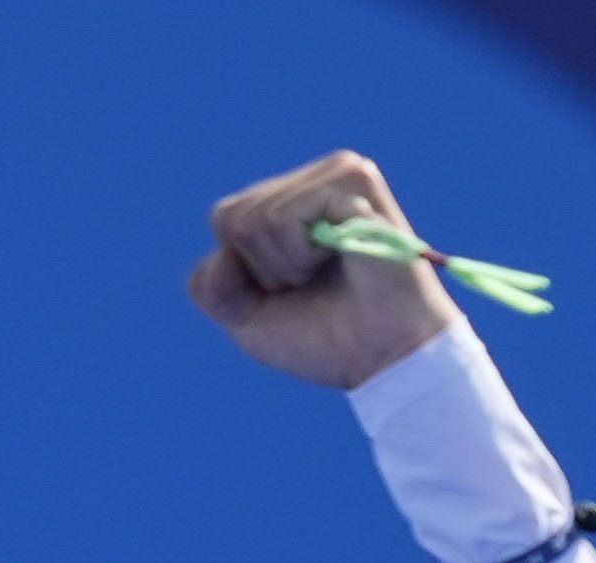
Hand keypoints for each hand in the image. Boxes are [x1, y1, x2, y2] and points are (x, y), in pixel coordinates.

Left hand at [187, 150, 466, 390]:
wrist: (384, 357)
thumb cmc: (324, 337)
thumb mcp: (246, 319)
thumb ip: (212, 287)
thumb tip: (220, 253)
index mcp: (291, 202)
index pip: (225, 218)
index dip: (243, 271)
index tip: (288, 290)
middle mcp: (315, 179)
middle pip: (232, 216)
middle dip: (261, 268)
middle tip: (310, 282)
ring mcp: (337, 173)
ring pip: (255, 218)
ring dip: (284, 265)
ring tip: (327, 271)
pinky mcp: (355, 180)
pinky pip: (283, 218)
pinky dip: (300, 255)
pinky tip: (341, 257)